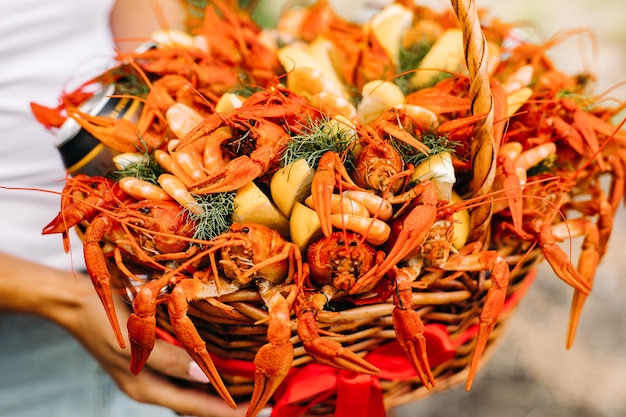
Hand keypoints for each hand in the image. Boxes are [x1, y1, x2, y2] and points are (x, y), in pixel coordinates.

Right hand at [0, 252, 247, 416]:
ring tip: (245, 387)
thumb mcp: (134, 344)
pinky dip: (202, 372)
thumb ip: (169, 360)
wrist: (75, 303)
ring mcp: (151, 372)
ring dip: (216, 389)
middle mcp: (152, 385)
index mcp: (146, 388)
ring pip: (191, 388)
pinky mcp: (152, 357)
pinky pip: (183, 371)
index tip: (250, 412)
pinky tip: (217, 366)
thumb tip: (203, 375)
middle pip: (195, 402)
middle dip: (225, 404)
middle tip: (257, 402)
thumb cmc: (103, 323)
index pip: (193, 406)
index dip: (222, 410)